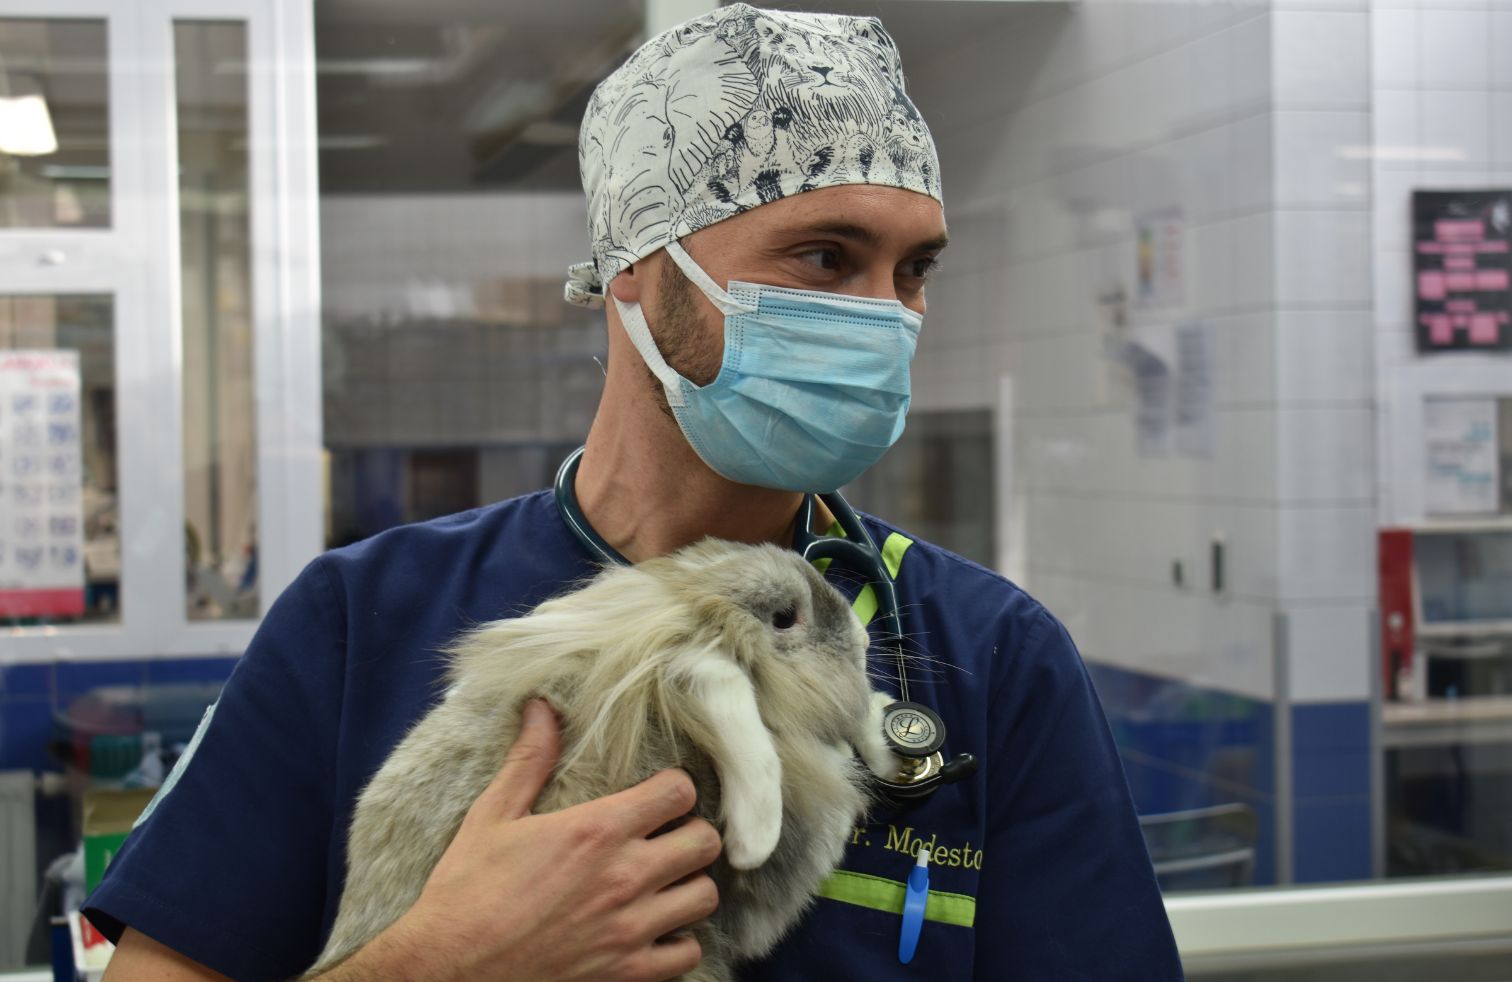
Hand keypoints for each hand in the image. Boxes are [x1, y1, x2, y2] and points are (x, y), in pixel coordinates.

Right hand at [322, 700, 719, 981]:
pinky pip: (687, 954)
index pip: (679, 792)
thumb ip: (529, 759)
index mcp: (596, 830)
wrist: (447, 968)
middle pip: (705, 842)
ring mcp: (629, 928)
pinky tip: (655, 929)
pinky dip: (678, 941)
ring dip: (689, 885)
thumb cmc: (466, 890)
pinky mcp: (625, 972)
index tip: (659, 795)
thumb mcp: (493, 815)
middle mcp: (623, 876)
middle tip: (668, 837)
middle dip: (691, 832)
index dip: (674, 788)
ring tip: (665, 881)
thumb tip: (542, 707)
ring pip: (704, 897)